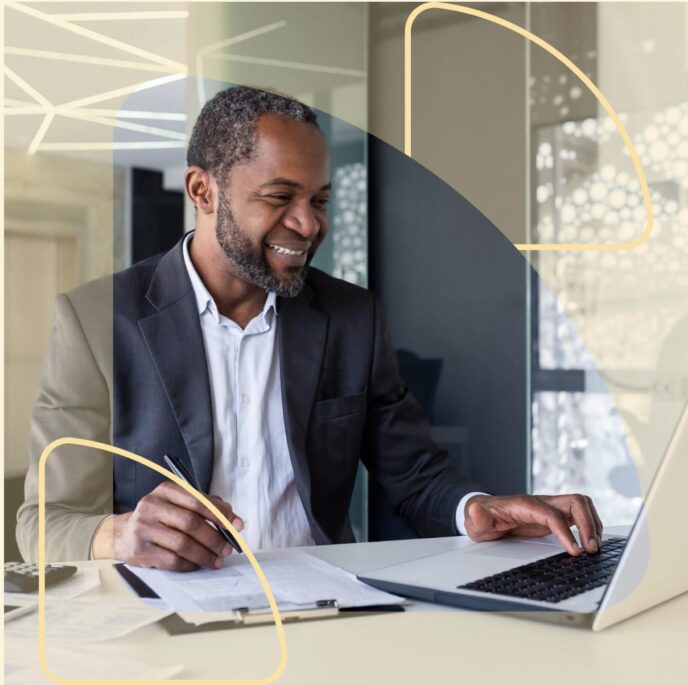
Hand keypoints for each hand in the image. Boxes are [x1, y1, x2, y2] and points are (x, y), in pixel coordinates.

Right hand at [92, 482, 243, 570]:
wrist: (122, 534)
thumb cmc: (160, 518)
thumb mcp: (178, 503)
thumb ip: (206, 506)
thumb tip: (233, 517)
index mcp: (166, 490)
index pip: (198, 501)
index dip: (221, 514)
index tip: (237, 525)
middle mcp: (152, 506)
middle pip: (191, 523)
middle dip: (215, 538)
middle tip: (228, 548)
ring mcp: (143, 528)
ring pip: (182, 544)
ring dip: (205, 554)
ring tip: (217, 560)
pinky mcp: (139, 550)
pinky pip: (171, 560)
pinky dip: (190, 564)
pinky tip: (198, 565)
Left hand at [464, 493, 602, 555]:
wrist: (481, 514)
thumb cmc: (480, 518)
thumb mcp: (474, 521)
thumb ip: (477, 517)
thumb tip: (475, 510)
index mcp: (523, 504)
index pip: (551, 514)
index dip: (565, 531)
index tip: (574, 551)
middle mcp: (540, 503)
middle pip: (574, 501)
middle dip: (588, 524)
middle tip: (591, 549)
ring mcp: (548, 508)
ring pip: (580, 506)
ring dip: (592, 525)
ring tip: (594, 548)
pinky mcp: (553, 516)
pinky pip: (578, 515)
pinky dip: (589, 527)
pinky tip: (589, 543)